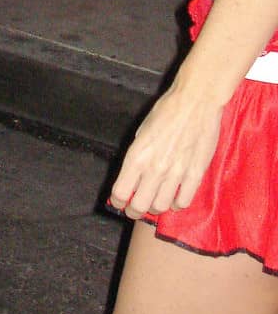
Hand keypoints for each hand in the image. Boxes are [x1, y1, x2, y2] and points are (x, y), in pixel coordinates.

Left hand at [109, 81, 223, 218]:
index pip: (121, 193)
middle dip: (133, 211)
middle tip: (134, 209)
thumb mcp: (141, 133)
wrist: (195, 103)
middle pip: (139, 206)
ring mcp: (176, 173)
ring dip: (155, 208)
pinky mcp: (196, 174)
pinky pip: (183, 201)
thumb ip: (136, 157)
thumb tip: (130, 177)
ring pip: (161, 207)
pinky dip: (176, 204)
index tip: (119, 202)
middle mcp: (155, 168)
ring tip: (154, 202)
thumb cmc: (166, 112)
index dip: (118, 201)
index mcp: (137, 156)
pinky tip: (174, 197)